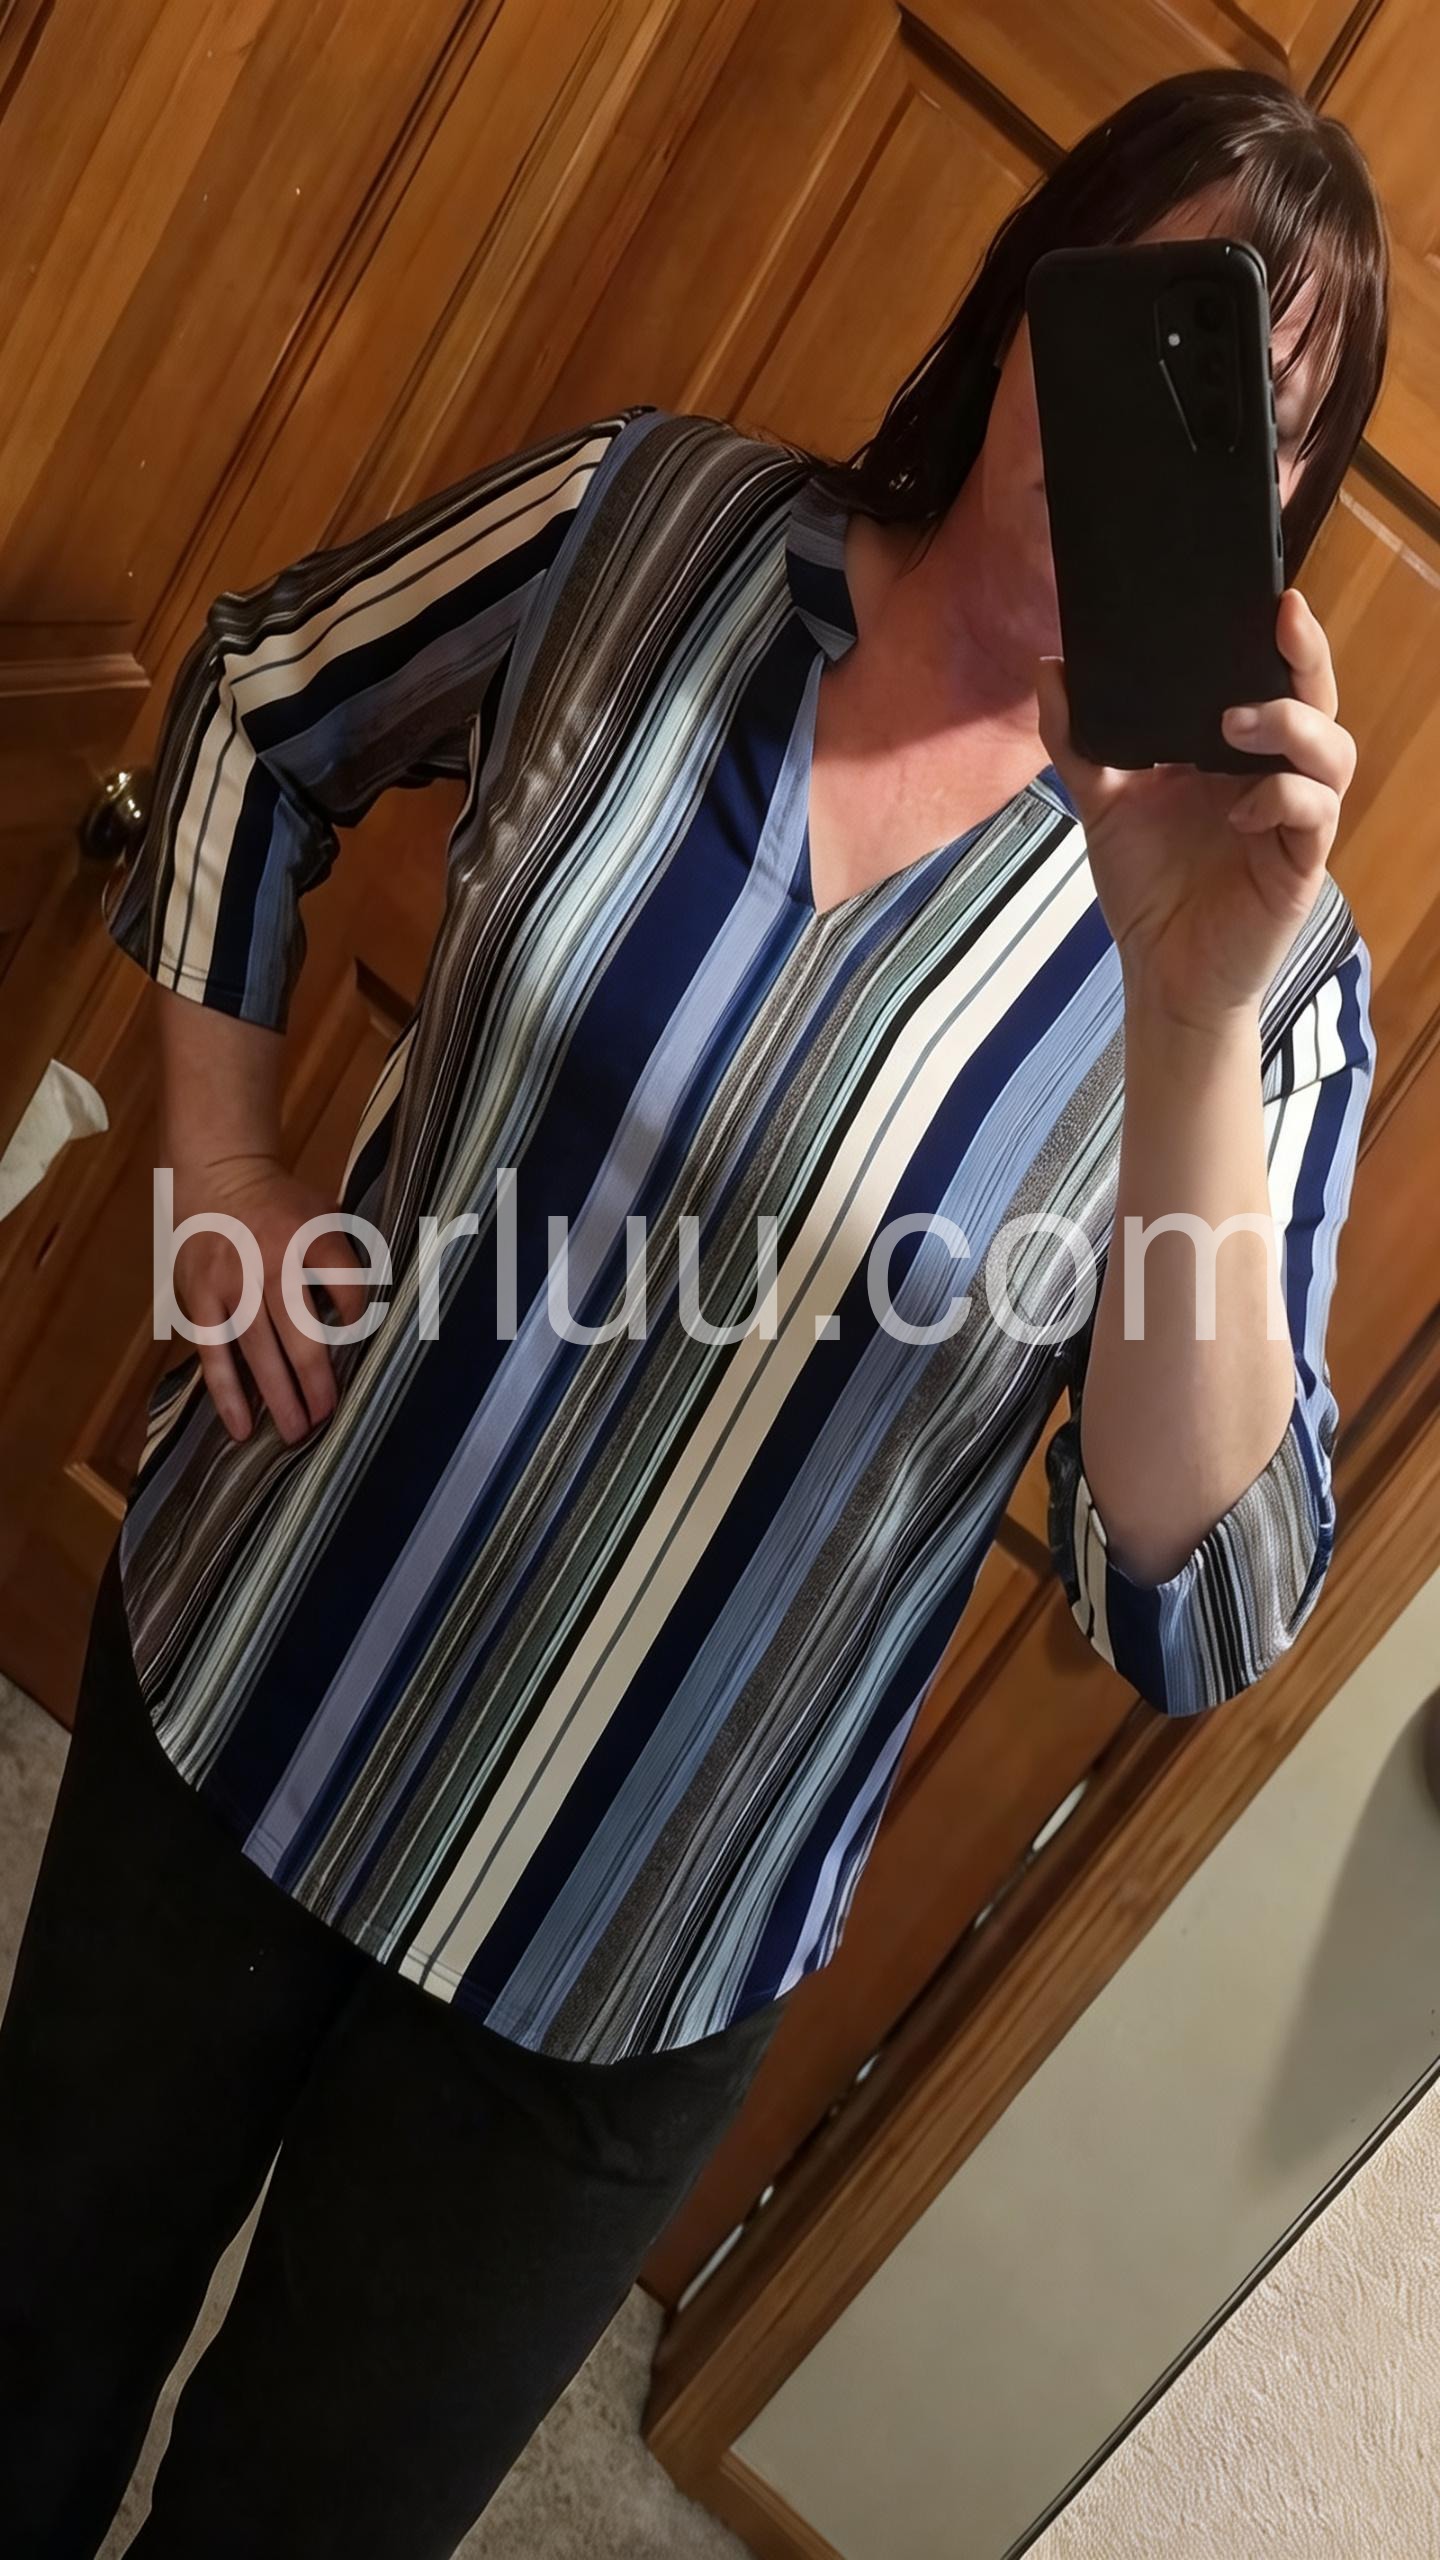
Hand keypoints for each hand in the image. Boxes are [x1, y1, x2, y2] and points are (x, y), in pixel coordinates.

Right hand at [170, 1154, 371, 1444]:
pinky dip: (228, 1393)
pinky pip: (215, 1354)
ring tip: (295, 1434)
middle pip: (302, 1336)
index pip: (349, 1292)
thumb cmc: (282, 1204)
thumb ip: (347, 1263)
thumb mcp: (328, 1216)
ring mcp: (232, 1284)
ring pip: (258, 1352)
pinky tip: (240, 1427)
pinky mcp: (199, 1298)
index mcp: (313, 1239)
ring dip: (279, 1398)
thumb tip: (364, 1323)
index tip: (356, 1347)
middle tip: (328, 1419)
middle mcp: (272, 1264)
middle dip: (318, 1384)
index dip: (357, 1324)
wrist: (217, 1173)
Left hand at [1034, 588, 1356, 1030]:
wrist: (1160, 975)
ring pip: (1332, 752)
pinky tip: (1240, 808)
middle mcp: (1276, 775)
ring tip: (1233, 723)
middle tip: (1282, 620)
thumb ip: (1077, 739)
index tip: (1272, 594)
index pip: (1274, 681)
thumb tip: (1048, 666)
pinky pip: (1313, 815)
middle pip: (1317, 701)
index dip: (1284, 639)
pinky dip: (1282, 800)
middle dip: (1307, 658)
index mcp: (1239, 752)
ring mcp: (1294, 819)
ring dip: (1291, 727)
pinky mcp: (1299, 865)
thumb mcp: (1102, 803)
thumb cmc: (1148, 887)